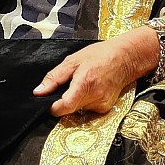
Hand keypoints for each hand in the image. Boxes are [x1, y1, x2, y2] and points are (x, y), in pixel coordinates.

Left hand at [32, 33, 150, 116]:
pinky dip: (84, 99)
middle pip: (69, 109)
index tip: (47, 102)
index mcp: (85, 85)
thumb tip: (39, 92)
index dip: (52, 107)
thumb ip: (54, 78)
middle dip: (63, 99)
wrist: (125, 58)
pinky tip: (90, 87)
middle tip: (67, 84)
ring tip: (81, 82)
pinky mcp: (105, 108)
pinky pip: (87, 108)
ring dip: (74, 98)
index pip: (64, 107)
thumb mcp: (72, 61)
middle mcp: (95, 98)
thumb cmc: (100, 55)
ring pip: (78, 108)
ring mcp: (102, 105)